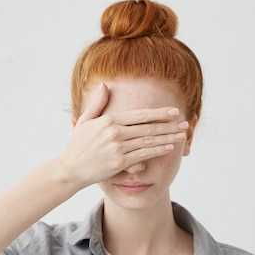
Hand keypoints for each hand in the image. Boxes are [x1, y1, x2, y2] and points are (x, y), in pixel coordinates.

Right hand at [59, 82, 188, 187]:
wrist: (70, 169)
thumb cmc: (78, 145)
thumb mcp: (85, 120)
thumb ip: (97, 103)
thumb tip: (104, 85)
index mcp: (109, 120)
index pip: (140, 115)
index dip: (159, 113)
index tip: (173, 111)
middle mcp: (115, 132)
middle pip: (148, 128)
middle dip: (169, 125)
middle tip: (184, 123)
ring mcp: (117, 148)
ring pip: (148, 141)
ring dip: (167, 138)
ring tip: (181, 135)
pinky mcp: (119, 162)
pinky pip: (143, 155)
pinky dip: (157, 151)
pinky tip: (169, 148)